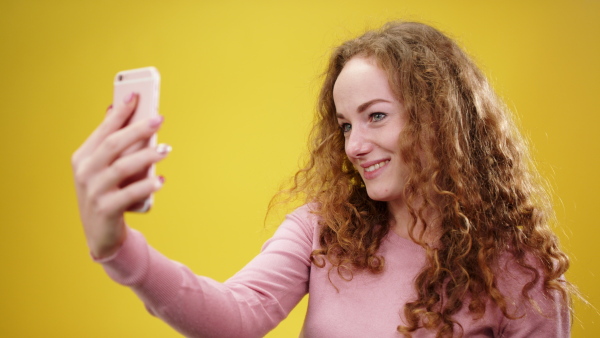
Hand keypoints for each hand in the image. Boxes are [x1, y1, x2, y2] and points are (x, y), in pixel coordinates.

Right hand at [72, 93, 169, 258]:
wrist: (101, 234)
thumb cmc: (107, 193)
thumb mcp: (105, 168)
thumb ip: (112, 143)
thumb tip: (119, 109)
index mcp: (83, 157)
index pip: (103, 130)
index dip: (119, 112)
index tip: (136, 94)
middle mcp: (85, 172)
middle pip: (113, 145)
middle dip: (137, 129)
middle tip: (159, 119)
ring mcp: (93, 191)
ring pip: (121, 168)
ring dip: (146, 156)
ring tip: (166, 148)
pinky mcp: (105, 209)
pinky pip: (129, 194)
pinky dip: (146, 186)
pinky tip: (161, 180)